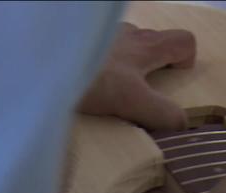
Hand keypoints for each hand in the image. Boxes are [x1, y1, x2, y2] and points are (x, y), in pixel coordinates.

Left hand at [77, 22, 195, 129]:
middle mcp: (127, 35)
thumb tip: (183, 125)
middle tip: (146, 91)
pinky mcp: (80, 48)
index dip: (186, 60)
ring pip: (126, 46)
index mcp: (146, 45)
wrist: (40, 72)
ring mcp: (102, 38)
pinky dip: (103, 66)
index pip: (183, 41)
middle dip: (156, 65)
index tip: (175, 81)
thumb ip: (162, 113)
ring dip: (127, 64)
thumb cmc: (92, 80)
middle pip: (155, 43)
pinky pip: (102, 53)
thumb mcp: (132, 101)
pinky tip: (90, 87)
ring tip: (115, 90)